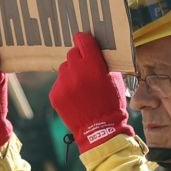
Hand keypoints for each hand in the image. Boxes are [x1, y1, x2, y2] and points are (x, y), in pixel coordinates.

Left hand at [48, 33, 132, 152]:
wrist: (101, 130)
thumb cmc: (112, 103)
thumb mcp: (115, 79)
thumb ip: (104, 63)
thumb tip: (96, 51)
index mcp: (93, 65)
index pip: (82, 40)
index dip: (83, 40)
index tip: (84, 41)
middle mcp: (76, 72)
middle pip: (72, 54)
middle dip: (78, 59)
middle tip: (85, 69)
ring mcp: (63, 84)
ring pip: (64, 69)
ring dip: (71, 74)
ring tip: (81, 87)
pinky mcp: (55, 95)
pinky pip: (59, 84)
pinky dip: (65, 87)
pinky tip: (75, 98)